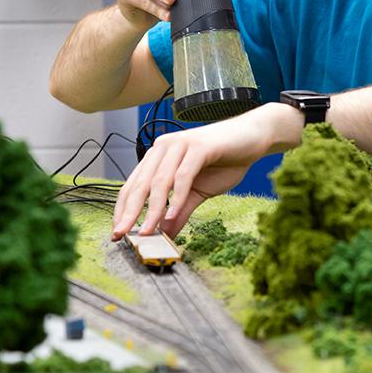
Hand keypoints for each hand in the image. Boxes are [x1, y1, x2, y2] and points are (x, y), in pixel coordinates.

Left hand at [111, 103, 301, 240]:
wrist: (254, 138)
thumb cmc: (225, 161)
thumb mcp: (198, 192)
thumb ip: (180, 211)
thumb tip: (165, 234)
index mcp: (159, 156)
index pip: (133, 185)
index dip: (123, 209)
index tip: (118, 233)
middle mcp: (164, 147)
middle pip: (141, 184)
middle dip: (130, 212)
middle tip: (122, 234)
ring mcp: (181, 145)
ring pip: (159, 181)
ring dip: (152, 209)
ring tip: (147, 232)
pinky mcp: (199, 146)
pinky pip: (183, 176)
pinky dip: (176, 198)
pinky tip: (170, 215)